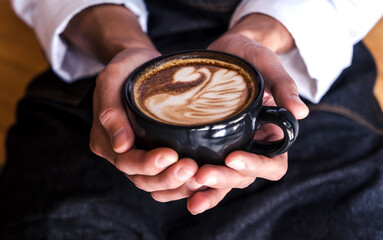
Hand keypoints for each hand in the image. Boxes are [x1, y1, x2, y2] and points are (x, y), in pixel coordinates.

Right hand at [90, 47, 198, 198]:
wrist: (141, 64)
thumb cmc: (127, 67)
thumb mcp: (112, 79)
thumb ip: (111, 111)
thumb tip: (120, 145)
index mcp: (105, 140)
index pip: (126, 161)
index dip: (147, 163)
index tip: (171, 154)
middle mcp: (121, 153)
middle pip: (142, 179)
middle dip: (167, 177)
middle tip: (192, 168)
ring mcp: (139, 156)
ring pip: (156, 184)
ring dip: (178, 185)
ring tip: (200, 176)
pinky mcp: (155, 153)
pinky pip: (167, 178)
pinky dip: (183, 183)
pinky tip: (201, 178)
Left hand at [185, 13, 308, 214]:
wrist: (226, 51)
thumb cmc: (250, 56)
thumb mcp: (267, 63)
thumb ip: (284, 85)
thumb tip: (301, 113)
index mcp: (272, 134)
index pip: (272, 163)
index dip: (255, 165)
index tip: (233, 157)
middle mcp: (252, 146)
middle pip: (244, 177)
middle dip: (224, 179)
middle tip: (202, 175)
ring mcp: (230, 147)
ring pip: (224, 180)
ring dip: (208, 190)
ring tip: (190, 197)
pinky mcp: (210, 145)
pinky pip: (205, 169)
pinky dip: (194, 183)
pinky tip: (179, 187)